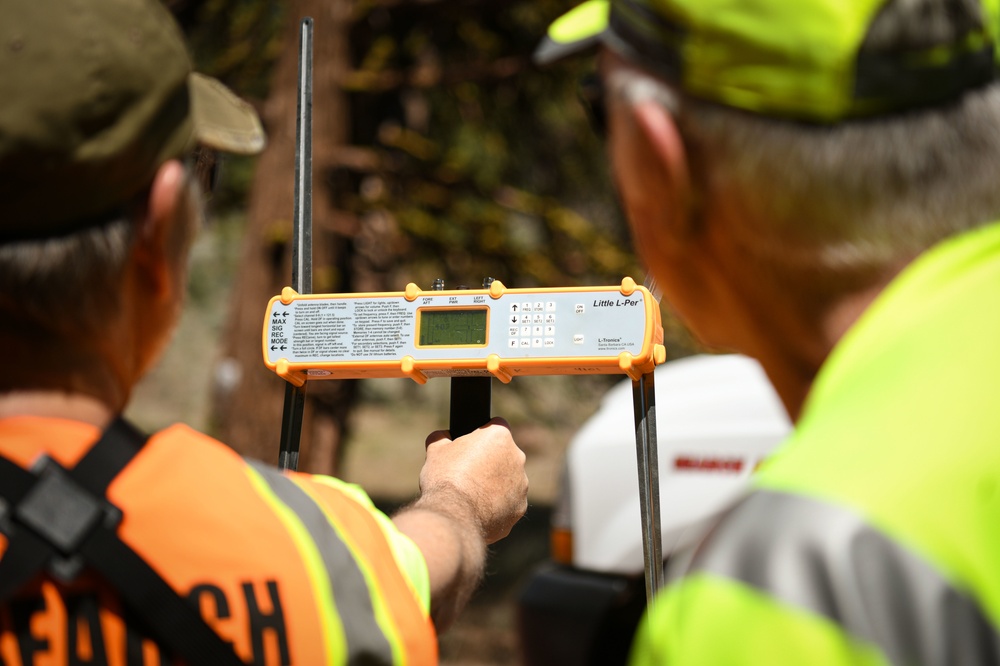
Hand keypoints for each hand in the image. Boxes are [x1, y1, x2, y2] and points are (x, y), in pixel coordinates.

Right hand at [419, 417, 527, 543]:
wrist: (454, 515)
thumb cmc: (446, 479)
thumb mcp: (435, 451)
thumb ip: (441, 438)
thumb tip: (442, 436)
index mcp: (500, 437)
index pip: (495, 425)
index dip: (481, 434)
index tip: (469, 446)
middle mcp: (517, 458)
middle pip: (504, 454)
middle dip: (489, 461)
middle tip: (467, 473)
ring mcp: (521, 485)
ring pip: (508, 480)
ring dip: (494, 484)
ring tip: (471, 495)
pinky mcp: (519, 508)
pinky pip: (508, 503)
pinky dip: (496, 506)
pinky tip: (478, 510)